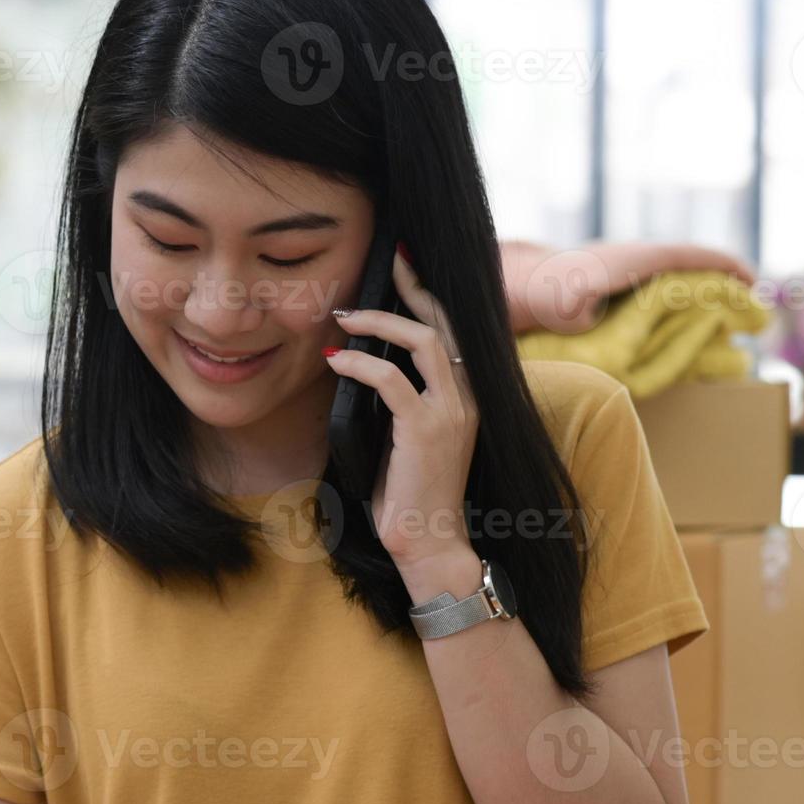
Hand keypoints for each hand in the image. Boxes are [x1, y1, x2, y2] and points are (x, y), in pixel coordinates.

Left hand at [323, 244, 479, 567]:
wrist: (431, 542)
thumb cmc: (412, 494)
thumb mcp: (408, 438)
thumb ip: (400, 402)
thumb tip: (361, 365)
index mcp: (467, 397)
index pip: (453, 333)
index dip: (429, 297)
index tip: (404, 268)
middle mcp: (467, 398)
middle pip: (444, 324)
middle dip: (413, 288)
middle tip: (385, 261)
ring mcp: (451, 412)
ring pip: (423, 342)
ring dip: (380, 321)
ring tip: (344, 316)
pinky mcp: (426, 429)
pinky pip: (391, 380)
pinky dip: (360, 363)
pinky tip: (336, 360)